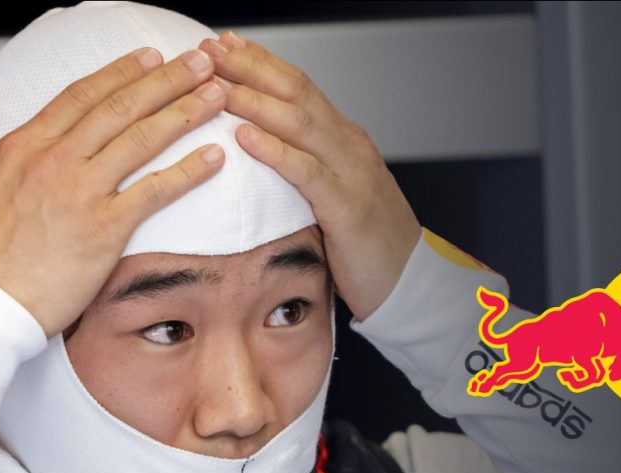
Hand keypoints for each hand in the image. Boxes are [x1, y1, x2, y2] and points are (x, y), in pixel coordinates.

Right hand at [0, 47, 227, 336]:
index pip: (81, 95)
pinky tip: (214, 157)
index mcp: (22, 147)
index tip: (150, 56)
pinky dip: (188, 170)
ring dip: (185, 112)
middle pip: (120, 107)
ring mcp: (81, 192)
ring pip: (142, 139)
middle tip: (200, 61)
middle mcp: (55, 161)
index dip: (121, 72)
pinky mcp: (104, 229)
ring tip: (218, 95)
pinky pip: (155, 190)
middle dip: (166, 79)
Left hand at [200, 31, 421, 320]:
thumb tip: (259, 147)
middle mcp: (349, 145)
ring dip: (255, 100)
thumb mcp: (332, 192)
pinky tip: (245, 137)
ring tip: (217, 85)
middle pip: (296, 92)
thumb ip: (304, 165)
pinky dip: (275, 150)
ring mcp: (352, 173)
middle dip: (251, 67)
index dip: (260, 61)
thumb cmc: (365, 242)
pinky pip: (308, 172)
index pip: (298, 86)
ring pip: (301, 123)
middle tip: (211, 49)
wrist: (409, 280)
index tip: (224, 43)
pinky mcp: (348, 208)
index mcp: (343, 138)